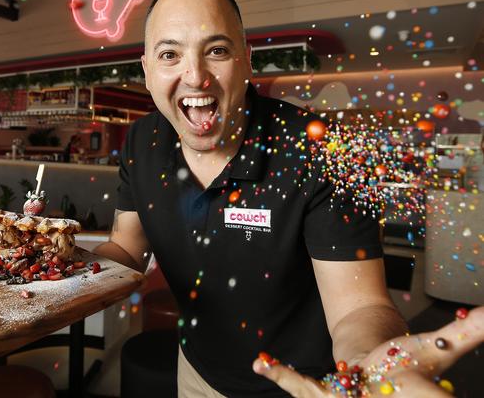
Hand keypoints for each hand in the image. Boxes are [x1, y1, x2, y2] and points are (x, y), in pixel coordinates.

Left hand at [252, 306, 483, 396]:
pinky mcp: (319, 392)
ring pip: (319, 396)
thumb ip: (468, 333)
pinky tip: (261, 363)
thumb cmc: (408, 363)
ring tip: (275, 371)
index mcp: (407, 395)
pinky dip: (280, 373)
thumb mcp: (437, 347)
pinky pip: (297, 383)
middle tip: (359, 386)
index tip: (396, 386)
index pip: (416, 395)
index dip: (416, 394)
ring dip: (305, 389)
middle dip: (359, 395)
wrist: (381, 370)